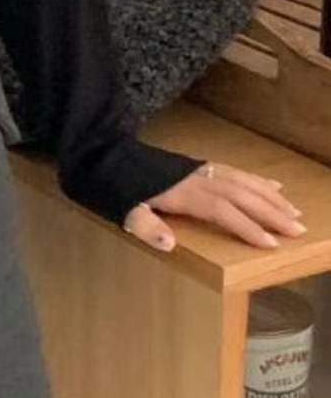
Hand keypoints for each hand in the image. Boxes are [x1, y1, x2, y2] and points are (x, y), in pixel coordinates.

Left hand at [122, 161, 307, 252]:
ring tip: (294, 211)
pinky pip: (234, 171)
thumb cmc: (110, 185)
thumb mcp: (121, 208)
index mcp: (181, 192)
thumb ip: (144, 226)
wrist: (99, 153)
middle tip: (298, 229)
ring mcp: (198, 170)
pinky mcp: (196, 165)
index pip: (223, 210)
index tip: (271, 243)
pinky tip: (271, 185)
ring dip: (270, 196)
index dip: (247, 226)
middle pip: (241, 194)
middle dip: (271, 212)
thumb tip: (169, 244)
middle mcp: (196, 178)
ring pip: (242, 181)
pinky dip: (256, 179)